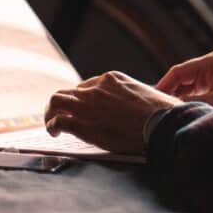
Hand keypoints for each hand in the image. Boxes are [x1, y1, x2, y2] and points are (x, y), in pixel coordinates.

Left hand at [45, 70, 180, 155]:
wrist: (161, 123)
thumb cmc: (162, 112)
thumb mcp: (147, 95)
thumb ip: (135, 97)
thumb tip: (141, 107)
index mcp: (112, 79)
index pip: (88, 86)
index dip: (83, 99)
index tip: (83, 108)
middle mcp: (96, 88)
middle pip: (70, 91)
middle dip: (63, 103)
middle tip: (61, 114)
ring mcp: (88, 104)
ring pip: (56, 100)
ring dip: (51, 111)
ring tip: (51, 122)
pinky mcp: (83, 123)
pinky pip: (58, 121)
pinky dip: (52, 126)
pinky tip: (54, 133)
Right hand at [156, 51, 212, 129]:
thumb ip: (190, 102)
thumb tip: (166, 107)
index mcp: (212, 61)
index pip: (178, 72)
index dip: (163, 86)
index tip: (150, 100)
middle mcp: (211, 67)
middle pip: (180, 81)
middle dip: (169, 95)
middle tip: (154, 110)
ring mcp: (212, 79)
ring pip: (185, 91)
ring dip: (177, 102)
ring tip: (163, 115)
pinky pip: (193, 98)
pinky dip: (186, 106)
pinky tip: (177, 117)